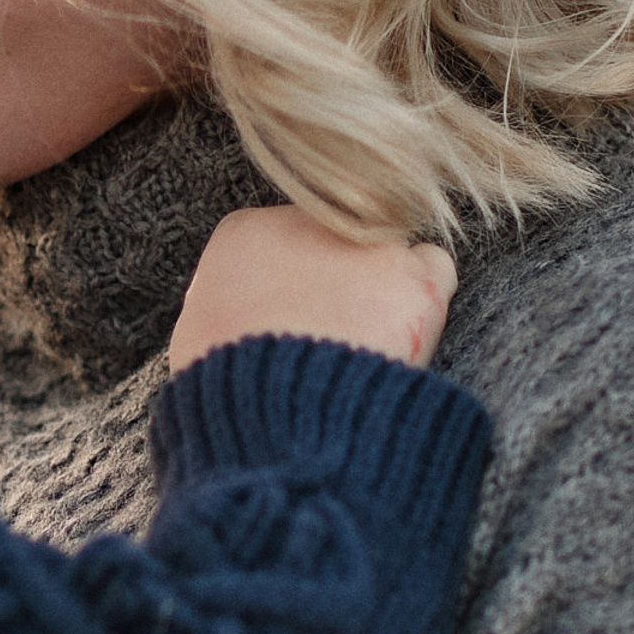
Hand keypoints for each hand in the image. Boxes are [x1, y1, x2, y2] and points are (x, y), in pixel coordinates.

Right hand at [169, 206, 457, 373]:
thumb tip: (233, 314)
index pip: (278, 242)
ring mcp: (362, 244)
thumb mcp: (198, 334)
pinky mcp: (413, 274)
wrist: (274, 412)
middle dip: (337, 277)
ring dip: (380, 288)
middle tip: (334, 331)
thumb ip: (221, 305)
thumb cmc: (225, 382)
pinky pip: (434, 271)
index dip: (289, 280)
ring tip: (367, 341)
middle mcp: (305, 222)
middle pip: (333, 239)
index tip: (293, 313)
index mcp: (243, 232)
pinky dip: (425, 301)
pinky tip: (404, 335)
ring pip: (383, 252)